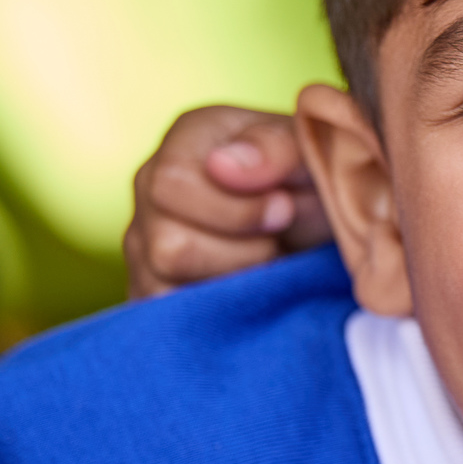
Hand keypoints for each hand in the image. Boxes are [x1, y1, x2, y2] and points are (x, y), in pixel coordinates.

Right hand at [124, 103, 325, 298]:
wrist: (319, 225)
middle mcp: (149, 190)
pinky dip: (220, 313)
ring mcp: (143, 244)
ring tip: (266, 259)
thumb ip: (275, 148)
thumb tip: (224, 166)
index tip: (284, 210)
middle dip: (242, 252)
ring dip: (235, 282)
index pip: (171, 184)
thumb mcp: (308, 155)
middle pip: (167, 246)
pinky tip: (248, 289)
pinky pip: (170, 319)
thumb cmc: (309, 182)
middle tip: (278, 239)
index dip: (236, 209)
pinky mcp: (150, 290)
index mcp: (184, 143)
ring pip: (167, 288)